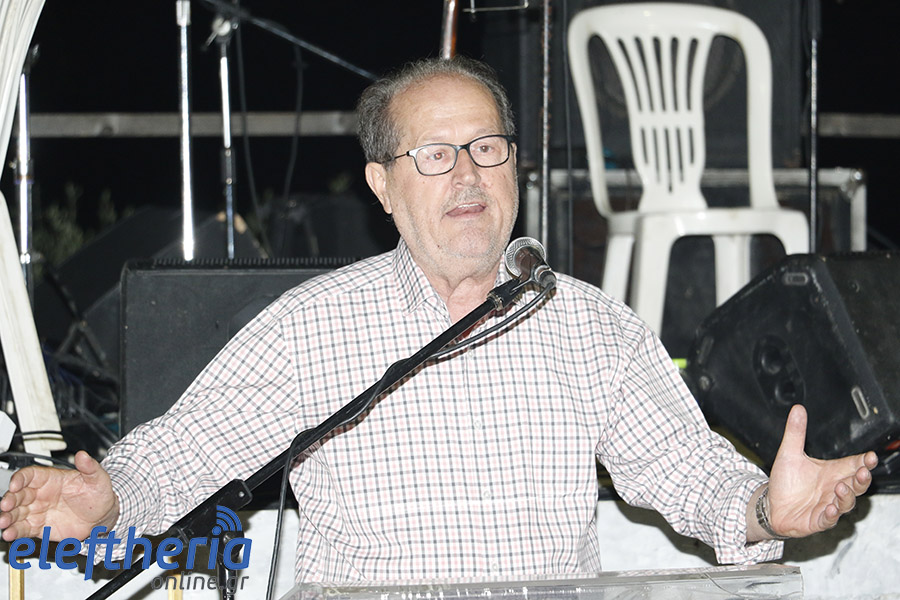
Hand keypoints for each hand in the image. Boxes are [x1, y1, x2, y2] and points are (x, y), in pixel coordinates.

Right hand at [0, 450, 118, 541]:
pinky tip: (10, 533)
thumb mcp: (97, 478)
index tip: (15, 484)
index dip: (20, 478)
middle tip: (5, 505)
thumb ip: (89, 467)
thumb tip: (83, 455)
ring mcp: (38, 511)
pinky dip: (15, 531)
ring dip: (8, 517)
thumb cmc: (97, 493)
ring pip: (16, 513)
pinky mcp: (39, 527)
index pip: (30, 475)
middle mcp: (40, 494)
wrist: (103, 515)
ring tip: (4, 522)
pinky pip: (23, 528)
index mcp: (50, 479)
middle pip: (18, 494)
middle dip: (9, 499)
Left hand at [758, 404, 877, 539]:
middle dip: (862, 479)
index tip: (871, 457)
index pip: (853, 465)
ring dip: (846, 496)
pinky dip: (831, 515)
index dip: (864, 462)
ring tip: (841, 487)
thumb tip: (798, 409)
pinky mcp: (817, 520)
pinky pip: (828, 520)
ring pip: (845, 503)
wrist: (771, 504)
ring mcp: (827, 505)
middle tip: (864, 471)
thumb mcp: (789, 453)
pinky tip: (830, 509)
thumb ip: (796, 432)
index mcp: (831, 472)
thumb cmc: (786, 481)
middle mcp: (833, 489)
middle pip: (856, 485)